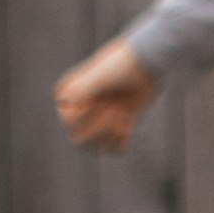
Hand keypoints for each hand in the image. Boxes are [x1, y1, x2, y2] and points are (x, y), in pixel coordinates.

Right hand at [55, 38, 157, 153]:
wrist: (146, 63)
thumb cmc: (120, 66)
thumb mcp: (98, 79)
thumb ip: (80, 92)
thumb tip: (67, 107)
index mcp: (67, 98)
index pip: (69, 121)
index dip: (87, 115)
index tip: (102, 99)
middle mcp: (78, 111)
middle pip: (78, 140)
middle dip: (100, 128)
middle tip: (114, 107)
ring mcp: (97, 121)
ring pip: (94, 147)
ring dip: (111, 132)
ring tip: (122, 111)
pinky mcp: (117, 127)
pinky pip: (114, 149)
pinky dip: (121, 140)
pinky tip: (128, 122)